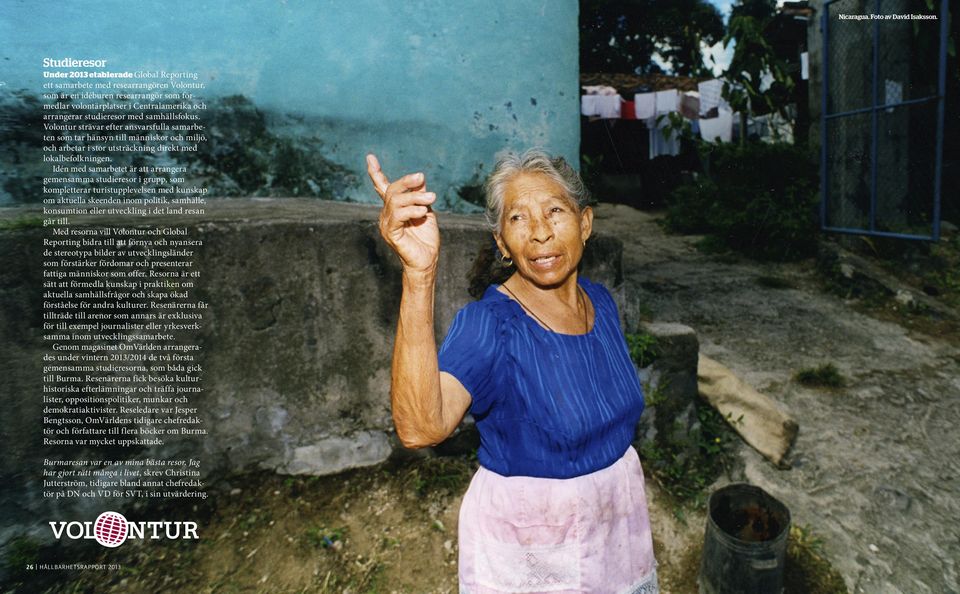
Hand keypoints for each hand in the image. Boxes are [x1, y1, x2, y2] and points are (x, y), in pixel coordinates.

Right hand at [367, 154, 439, 274]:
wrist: (427, 259)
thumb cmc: (426, 237)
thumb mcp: (426, 210)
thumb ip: (420, 195)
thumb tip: (419, 178)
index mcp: (394, 208)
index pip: (383, 187)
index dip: (376, 173)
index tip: (370, 157)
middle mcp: (386, 214)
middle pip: (392, 190)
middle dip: (407, 182)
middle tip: (422, 177)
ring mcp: (386, 223)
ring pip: (396, 201)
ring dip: (415, 197)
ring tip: (431, 199)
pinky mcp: (390, 233)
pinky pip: (398, 215)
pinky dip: (411, 210)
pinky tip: (422, 211)